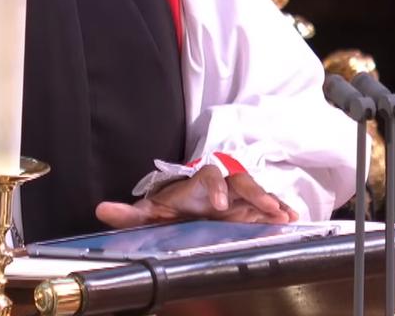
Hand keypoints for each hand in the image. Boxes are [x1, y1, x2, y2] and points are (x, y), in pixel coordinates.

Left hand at [94, 164, 297, 227]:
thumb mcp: (149, 212)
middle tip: (266, 208)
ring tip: (284, 214)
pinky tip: (292, 217)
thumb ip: (128, 213)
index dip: (215, 188)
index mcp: (197, 184)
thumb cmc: (169, 208)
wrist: (185, 210)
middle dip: (254, 193)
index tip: (219, 207)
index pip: (208, 176)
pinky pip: (267, 204)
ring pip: (256, 191)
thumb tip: (102, 209)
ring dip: (271, 200)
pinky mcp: (249, 207)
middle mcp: (220, 185)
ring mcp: (237, 195)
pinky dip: (280, 208)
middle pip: (240, 180)